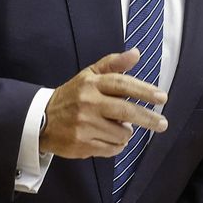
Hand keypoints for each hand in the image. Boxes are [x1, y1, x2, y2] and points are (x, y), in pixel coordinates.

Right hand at [41, 49, 167, 157]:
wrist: (41, 119)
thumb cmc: (72, 95)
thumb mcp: (89, 75)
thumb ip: (113, 64)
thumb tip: (136, 53)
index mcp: (91, 83)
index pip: (123, 84)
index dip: (145, 90)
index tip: (162, 97)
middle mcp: (88, 103)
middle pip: (126, 111)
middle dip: (148, 118)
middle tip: (162, 124)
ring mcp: (84, 125)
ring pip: (122, 133)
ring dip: (125, 132)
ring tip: (116, 127)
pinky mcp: (81, 144)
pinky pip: (112, 148)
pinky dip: (116, 145)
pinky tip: (109, 138)